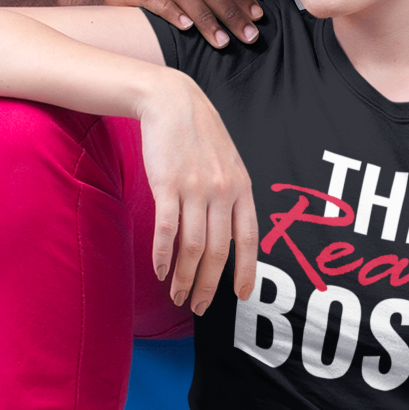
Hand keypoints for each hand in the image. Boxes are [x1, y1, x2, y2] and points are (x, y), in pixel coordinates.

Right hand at [137, 72, 257, 314]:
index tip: (241, 296)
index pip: (249, 239)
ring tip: (176, 295)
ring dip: (184, 277)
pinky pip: (166, 230)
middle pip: (219, 251)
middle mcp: (222, 191)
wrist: (172, 102)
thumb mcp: (228, 164)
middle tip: (200, 307)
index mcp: (242, 188)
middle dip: (209, 285)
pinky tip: (159, 271)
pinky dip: (162, 255)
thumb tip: (233, 236)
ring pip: (193, 247)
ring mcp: (195, 189)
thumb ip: (232, 197)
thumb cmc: (199, 136)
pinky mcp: (167, 185)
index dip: (246, 271)